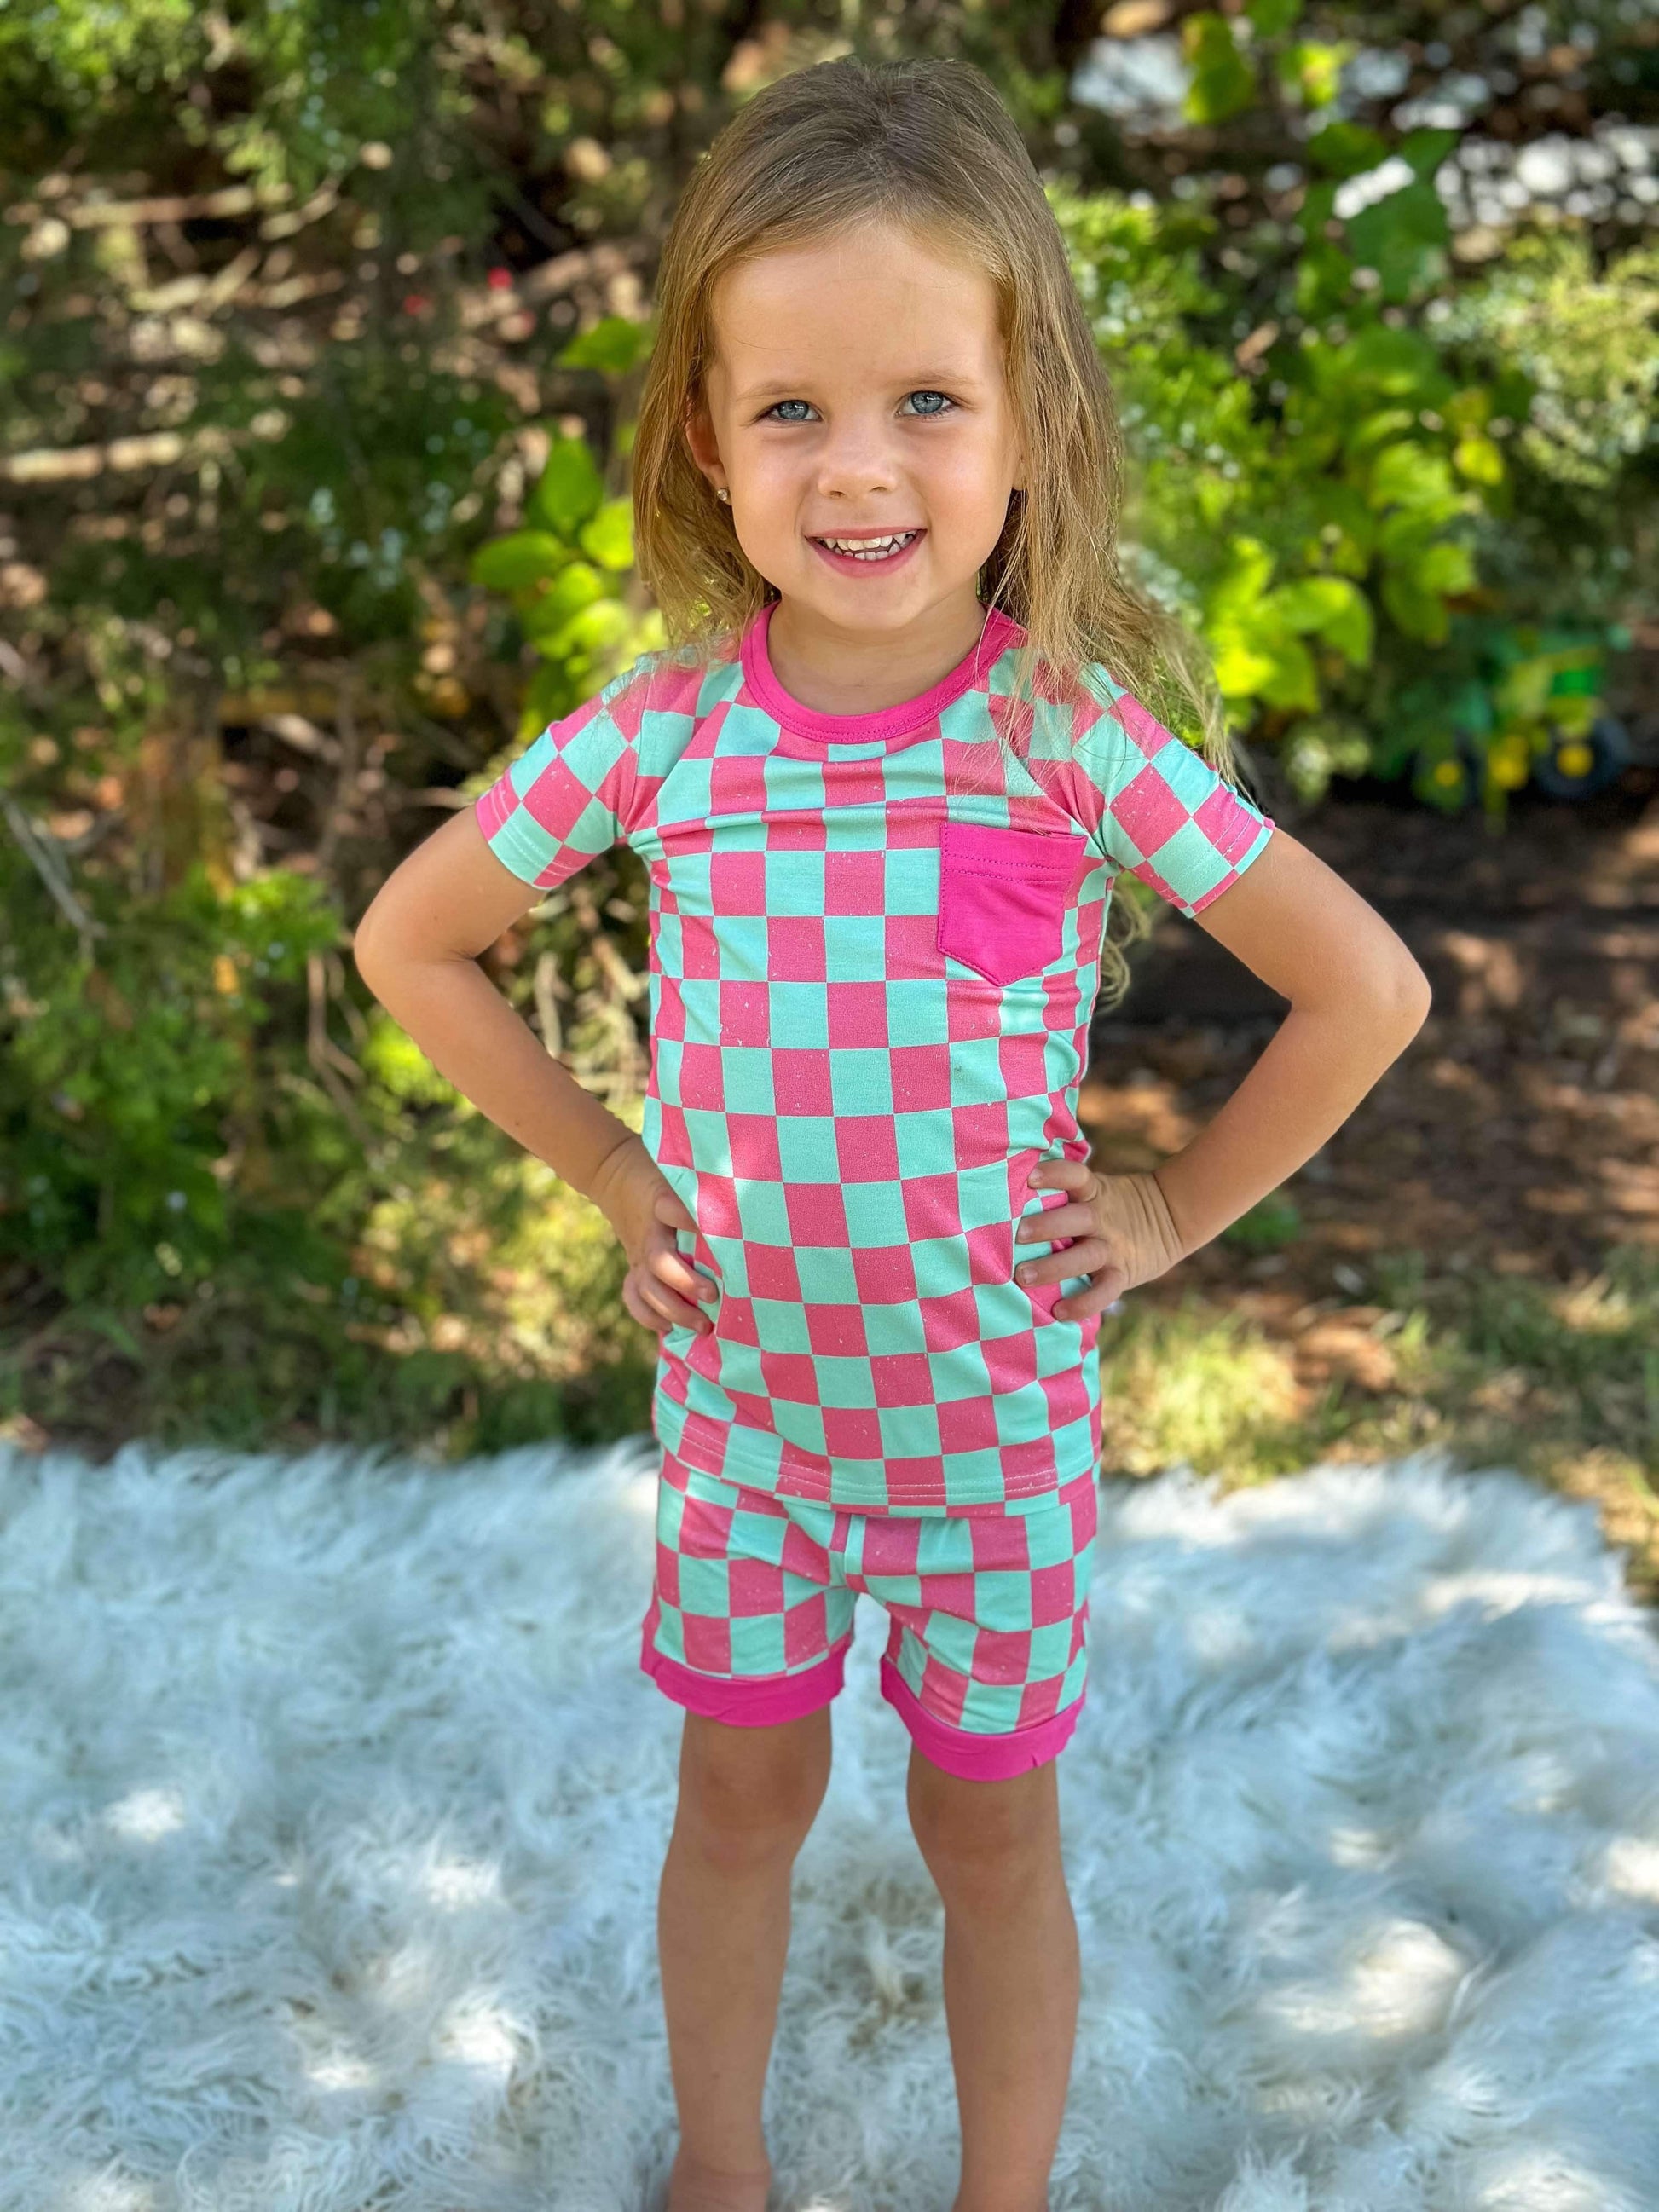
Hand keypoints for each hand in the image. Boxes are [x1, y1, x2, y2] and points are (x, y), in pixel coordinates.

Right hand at [590, 1137, 717, 1338]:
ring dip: (673, 1311)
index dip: (688, 1221)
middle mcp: (647, 1237)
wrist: (616, 1176)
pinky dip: (648, 1317)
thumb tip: (726, 1209)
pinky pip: (634, 1297)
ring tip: (703, 1325)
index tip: (709, 1234)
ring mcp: (637, 1256)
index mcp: (659, 1209)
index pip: (673, 1213)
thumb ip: (695, 1191)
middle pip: (659, 1264)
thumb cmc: (658, 1178)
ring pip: (647, 1289)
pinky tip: (670, 1329)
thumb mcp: (675, 1175)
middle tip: (713, 1296)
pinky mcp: (634, 1269)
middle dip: (686, 1284)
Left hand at [1014, 1158, 1188, 1322]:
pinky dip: (1083, 1304)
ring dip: (1054, 1267)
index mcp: (1096, 1192)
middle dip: (1046, 1226)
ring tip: (1024, 1276)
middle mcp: (1103, 1218)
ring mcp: (1114, 1247)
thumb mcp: (1100, 1189)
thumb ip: (1068, 1193)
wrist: (1172, 1218)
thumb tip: (1014, 1193)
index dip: (1056, 1174)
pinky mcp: (1123, 1274)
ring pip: (1085, 1256)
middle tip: (1017, 1235)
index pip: (1076, 1176)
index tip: (1031, 1177)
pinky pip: (1104, 1292)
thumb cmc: (1116, 1205)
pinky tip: (1059, 1312)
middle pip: (1076, 1219)